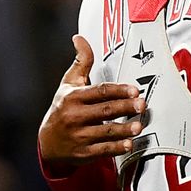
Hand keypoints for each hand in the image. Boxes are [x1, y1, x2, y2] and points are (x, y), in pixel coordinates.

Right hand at [38, 35, 145, 167]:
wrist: (47, 142)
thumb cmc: (63, 107)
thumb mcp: (68, 84)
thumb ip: (81, 62)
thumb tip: (79, 38)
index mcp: (72, 97)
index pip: (99, 92)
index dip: (118, 90)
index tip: (135, 89)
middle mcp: (74, 117)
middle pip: (104, 111)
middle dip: (125, 108)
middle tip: (142, 105)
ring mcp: (78, 136)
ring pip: (104, 132)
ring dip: (123, 129)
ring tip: (139, 126)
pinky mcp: (82, 153)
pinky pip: (102, 150)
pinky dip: (116, 148)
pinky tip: (129, 144)